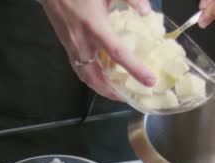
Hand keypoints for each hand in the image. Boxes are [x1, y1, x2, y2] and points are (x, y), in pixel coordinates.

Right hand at [40, 0, 155, 100]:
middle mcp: (81, 41)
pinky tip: (99, 75)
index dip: (135, 69)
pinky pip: (78, 67)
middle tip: (126, 97)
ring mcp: (71, 45)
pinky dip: (89, 76)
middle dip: (110, 92)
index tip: (149, 81)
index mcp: (95, 26)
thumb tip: (147, 13)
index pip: (118, 53)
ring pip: (84, 75)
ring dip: (99, 87)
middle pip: (96, 77)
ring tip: (113, 91)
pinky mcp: (65, 44)